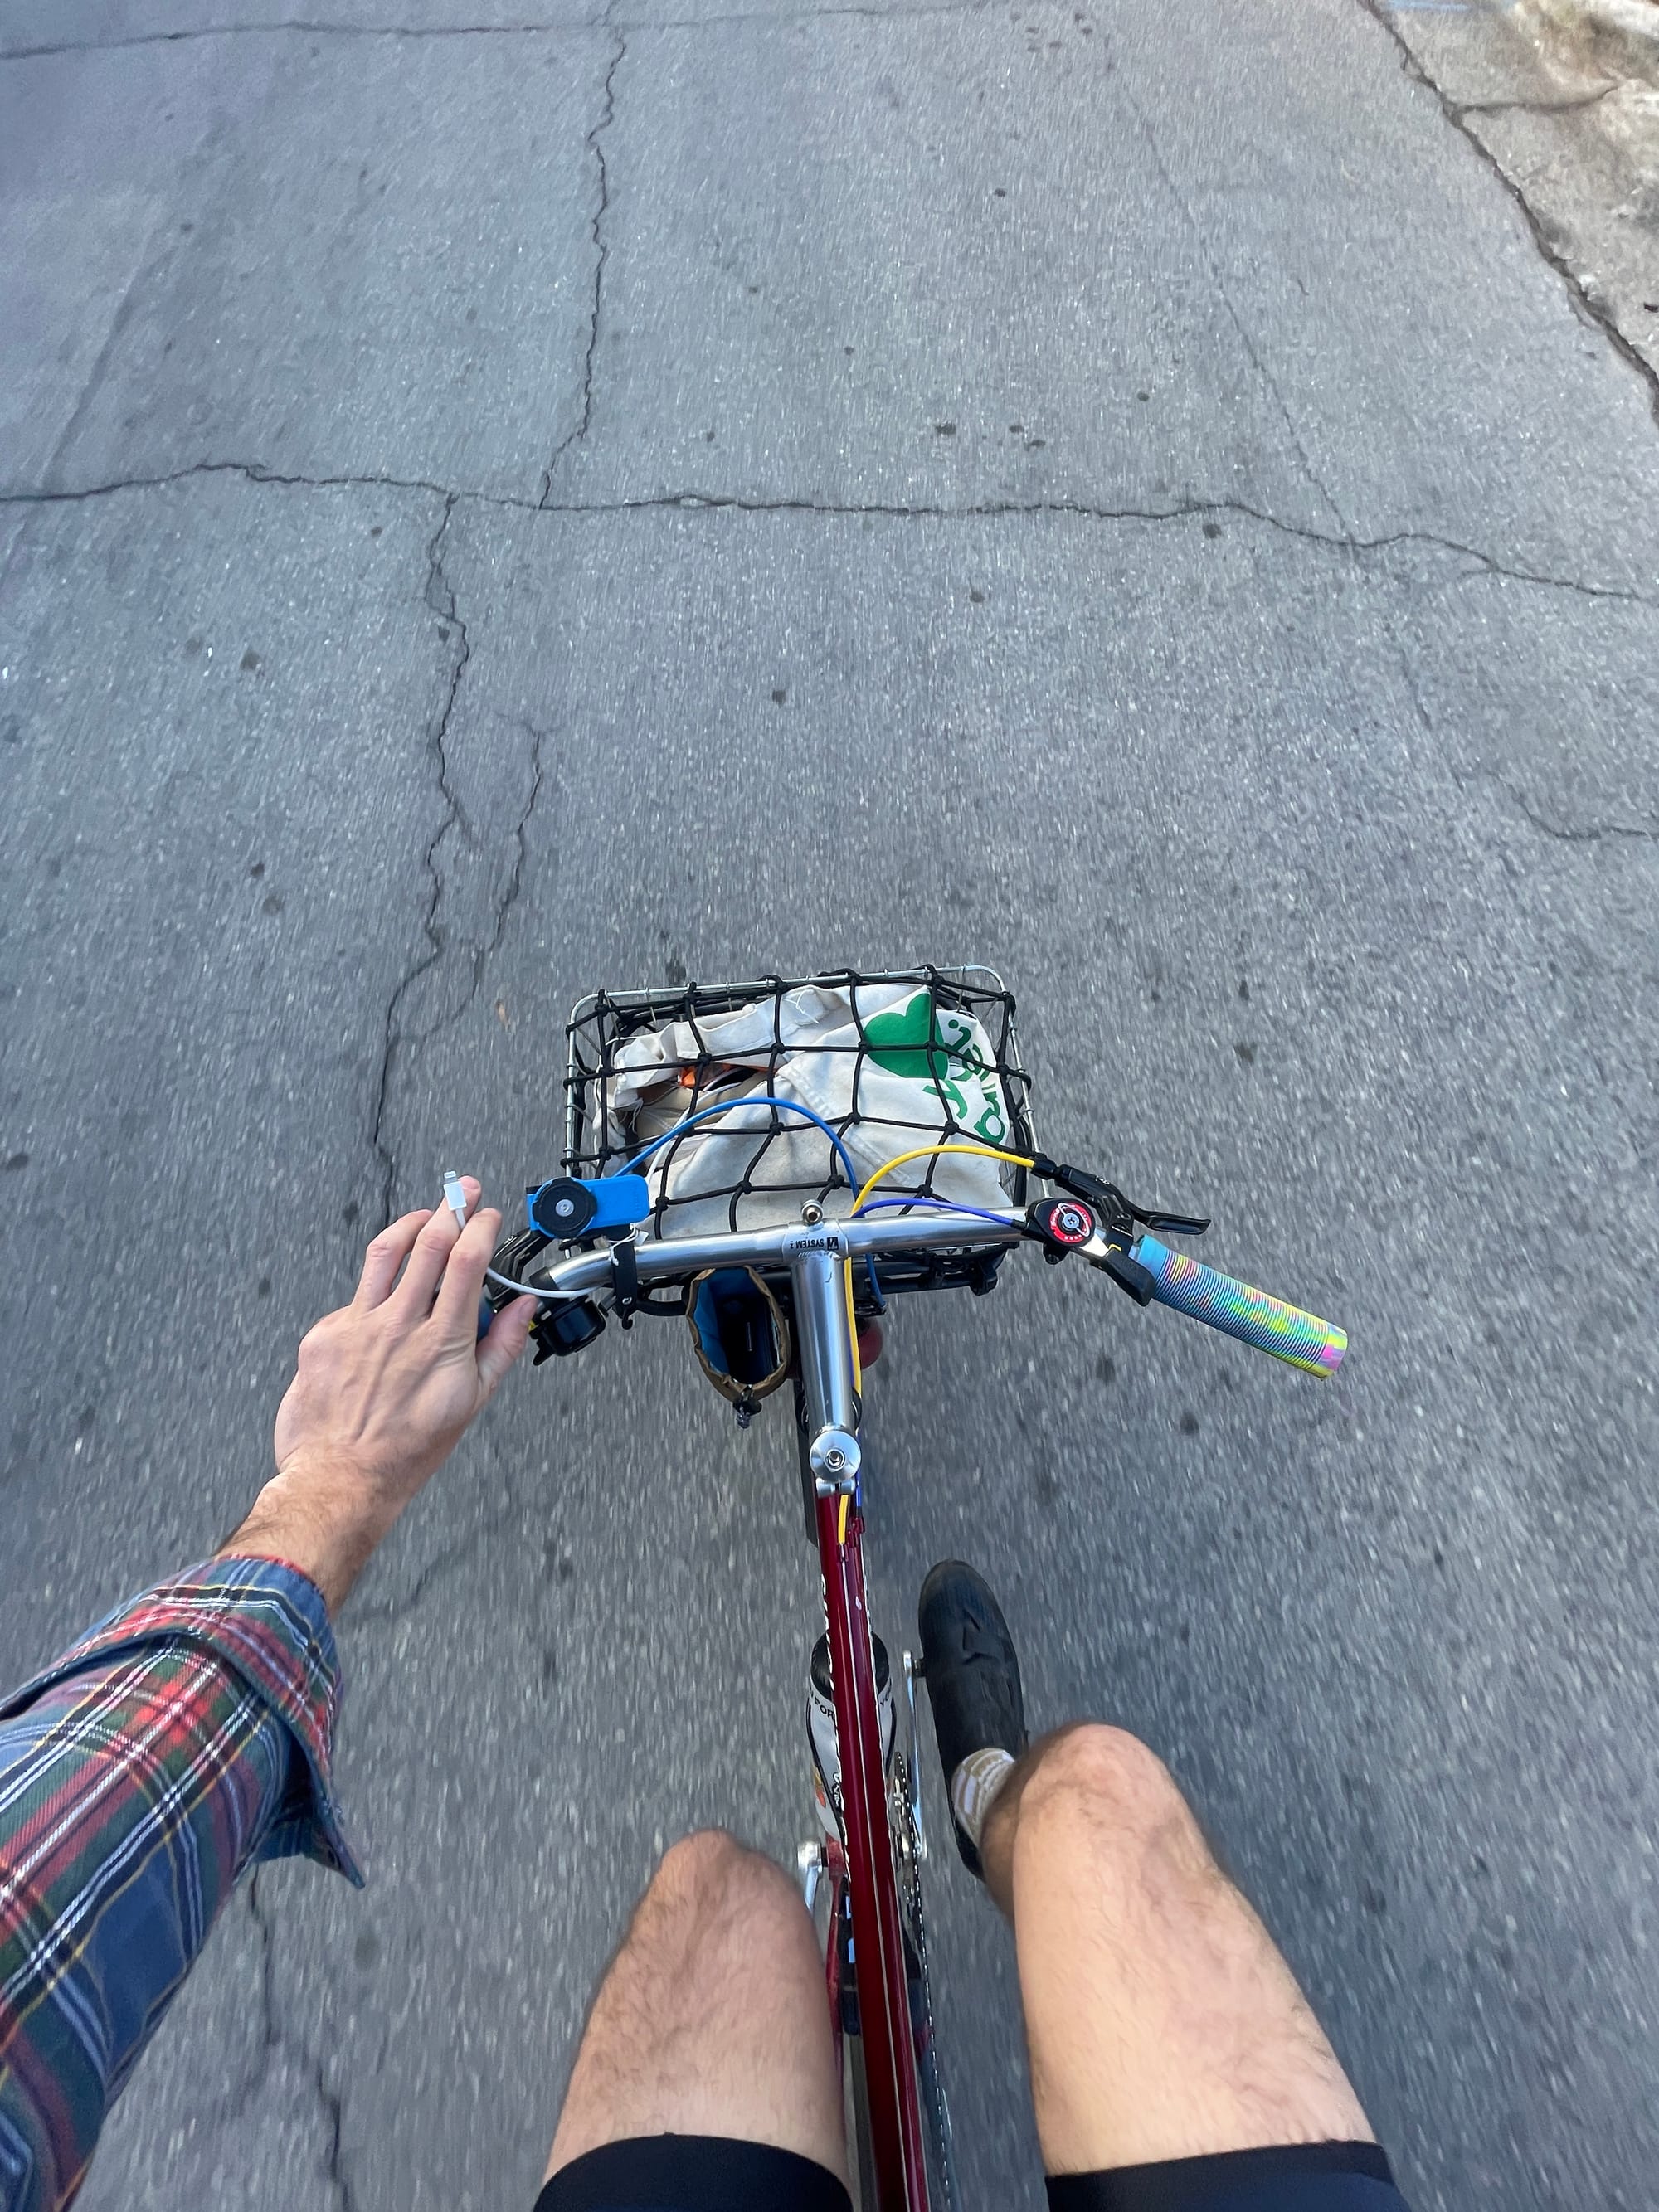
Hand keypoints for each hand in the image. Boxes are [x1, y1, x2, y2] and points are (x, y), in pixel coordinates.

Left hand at [223, 1179, 537, 1611]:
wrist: (341, 1478)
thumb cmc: (407, 1450)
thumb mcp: (472, 1403)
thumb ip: (502, 1347)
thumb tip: (523, 1308)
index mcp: (444, 1341)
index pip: (469, 1261)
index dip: (481, 1226)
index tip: (488, 1215)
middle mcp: (401, 1325)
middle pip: (430, 1242)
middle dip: (451, 1207)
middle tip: (461, 1192)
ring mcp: (359, 1325)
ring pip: (387, 1252)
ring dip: (411, 1224)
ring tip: (425, 1217)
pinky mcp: (325, 1334)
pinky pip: (355, 1295)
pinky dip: (375, 1288)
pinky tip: (384, 1299)